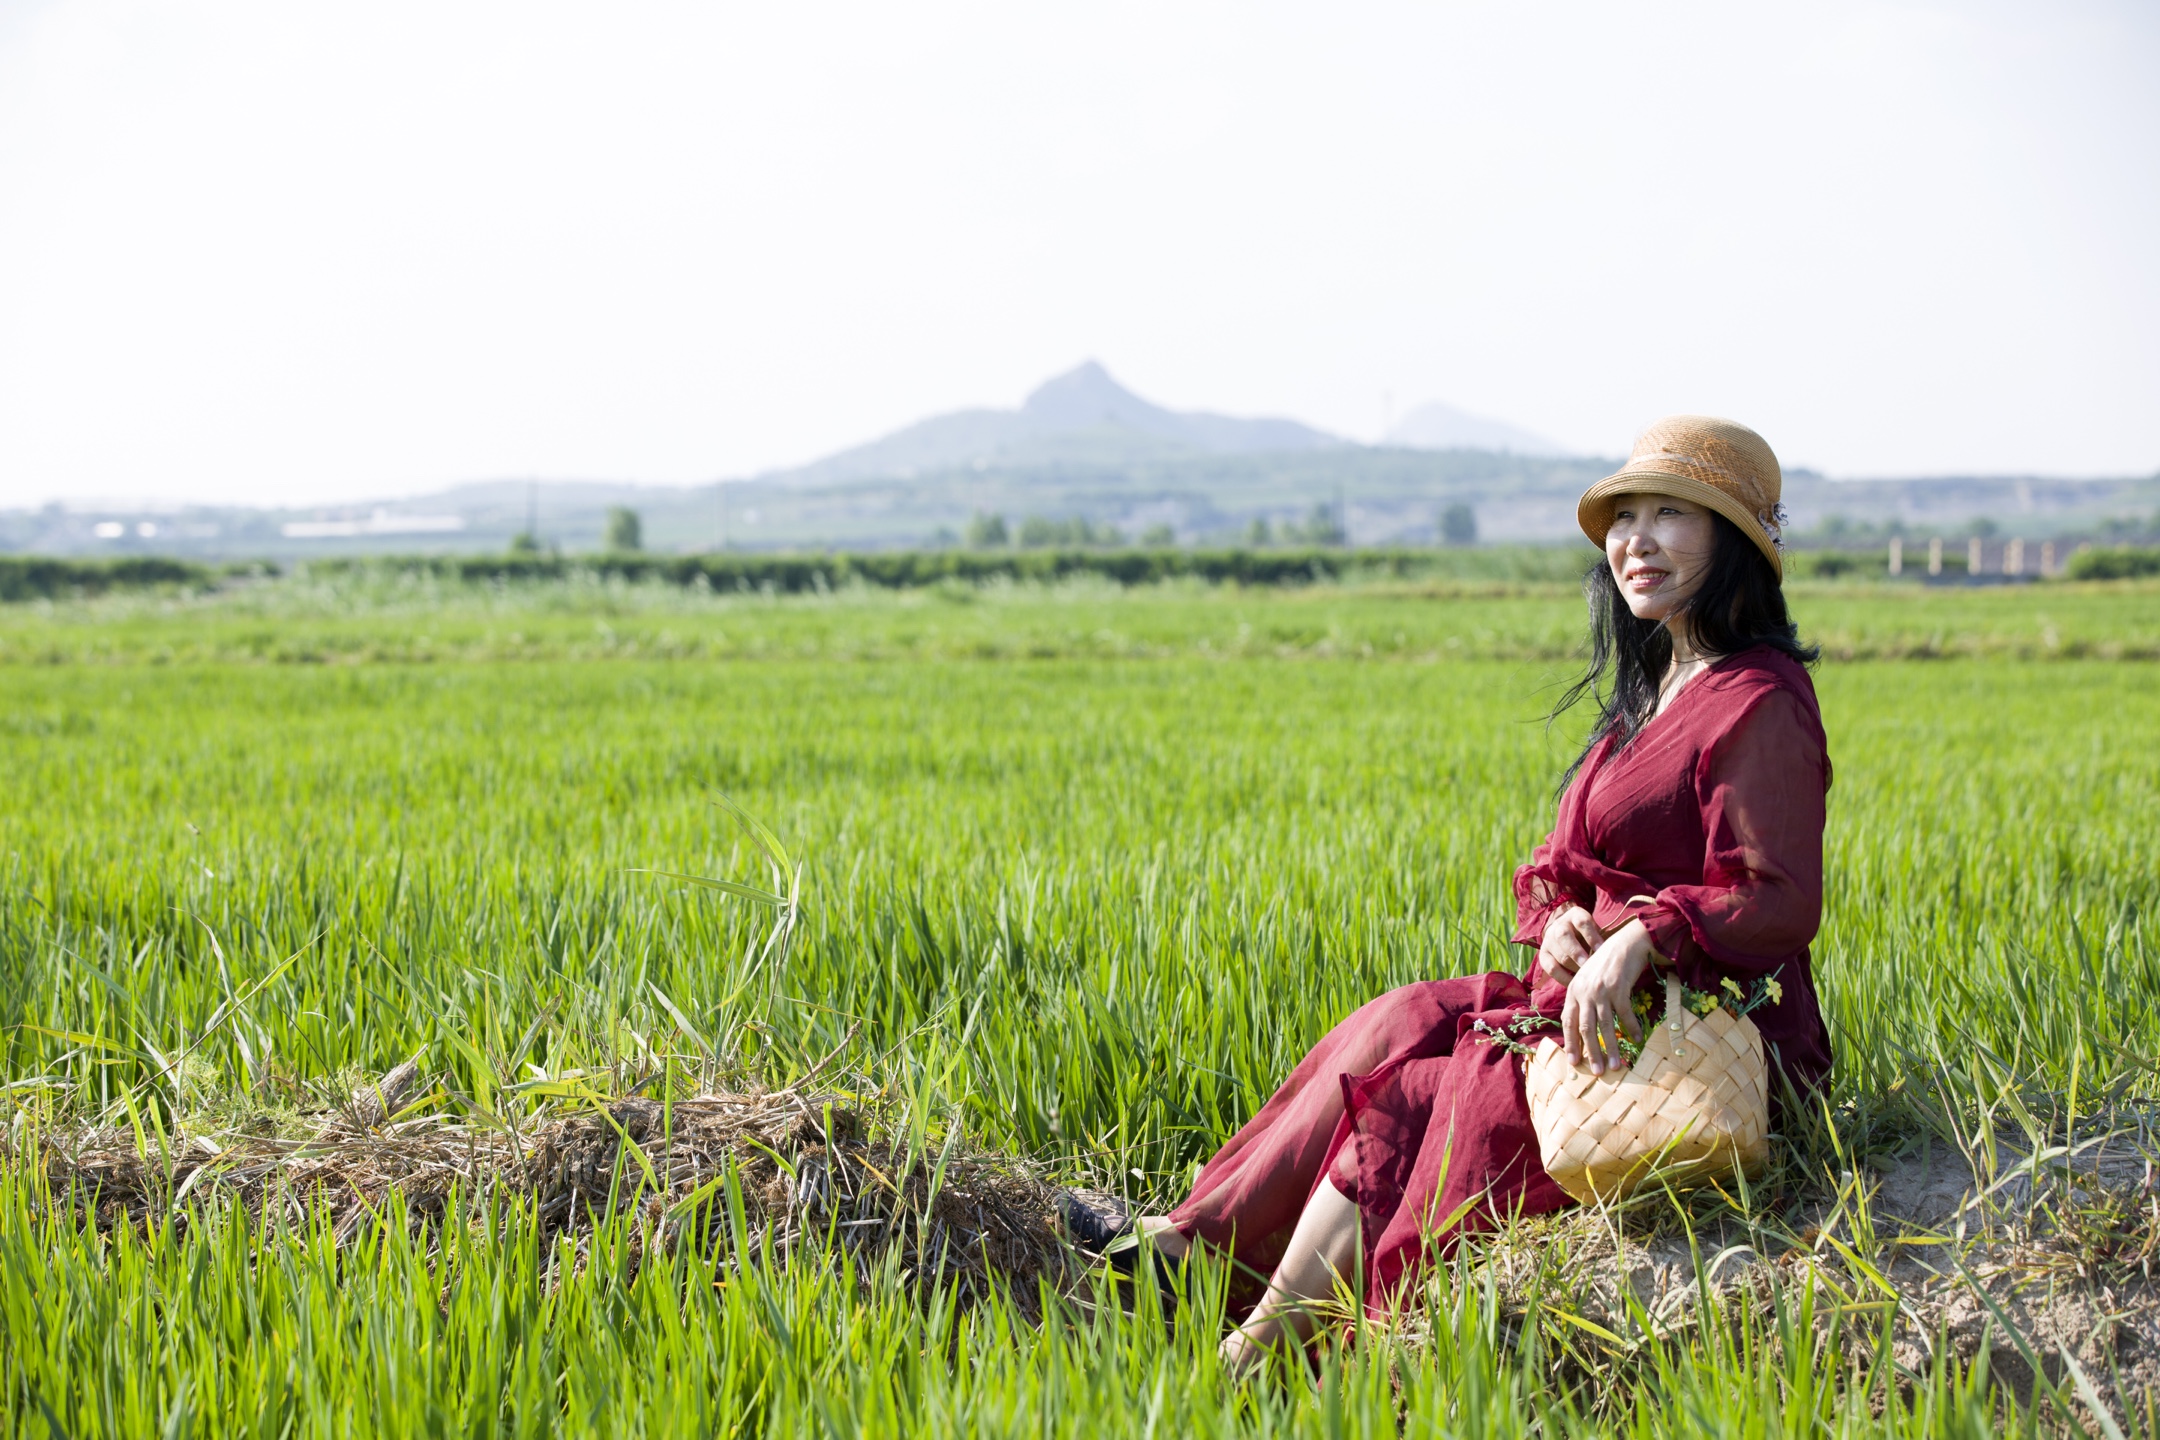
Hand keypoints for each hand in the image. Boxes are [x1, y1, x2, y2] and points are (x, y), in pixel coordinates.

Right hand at [1538, 906, 1602, 981]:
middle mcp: (1559, 925)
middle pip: (1564, 936)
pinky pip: (1551, 968)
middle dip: (1577, 952)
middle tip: (1588, 965)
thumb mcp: (1596, 929)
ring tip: (1585, 978)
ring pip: (1559, 954)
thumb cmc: (1590, 935)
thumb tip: (1615, 953)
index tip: (1602, 951)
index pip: (1582, 922)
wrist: (1568, 933)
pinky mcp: (1543, 955)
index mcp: (1574, 915)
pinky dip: (1563, 977)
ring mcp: (1549, 939)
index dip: (1592, 937)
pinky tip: (1575, 983)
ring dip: (1573, 967)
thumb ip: (1603, 937)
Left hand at [1562, 919, 1657, 1074]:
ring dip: (1610, 1048)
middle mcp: (1584, 991)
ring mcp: (1601, 989)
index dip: (1571, 1043)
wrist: (1626, 942)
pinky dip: (1630, 1028)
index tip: (1574, 1063)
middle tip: (1597, 1072)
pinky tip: (1636, 1039)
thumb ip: (1583, 1000)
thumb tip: (1584, 1028)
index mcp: (1573, 991)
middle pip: (1585, 1028)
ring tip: (1615, 1065)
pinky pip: (1624, 1014)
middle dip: (1591, 1052)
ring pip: (1604, 1025)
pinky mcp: (1618, 987)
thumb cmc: (1607, 964)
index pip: (1568, 1022)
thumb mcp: (1588, 980)